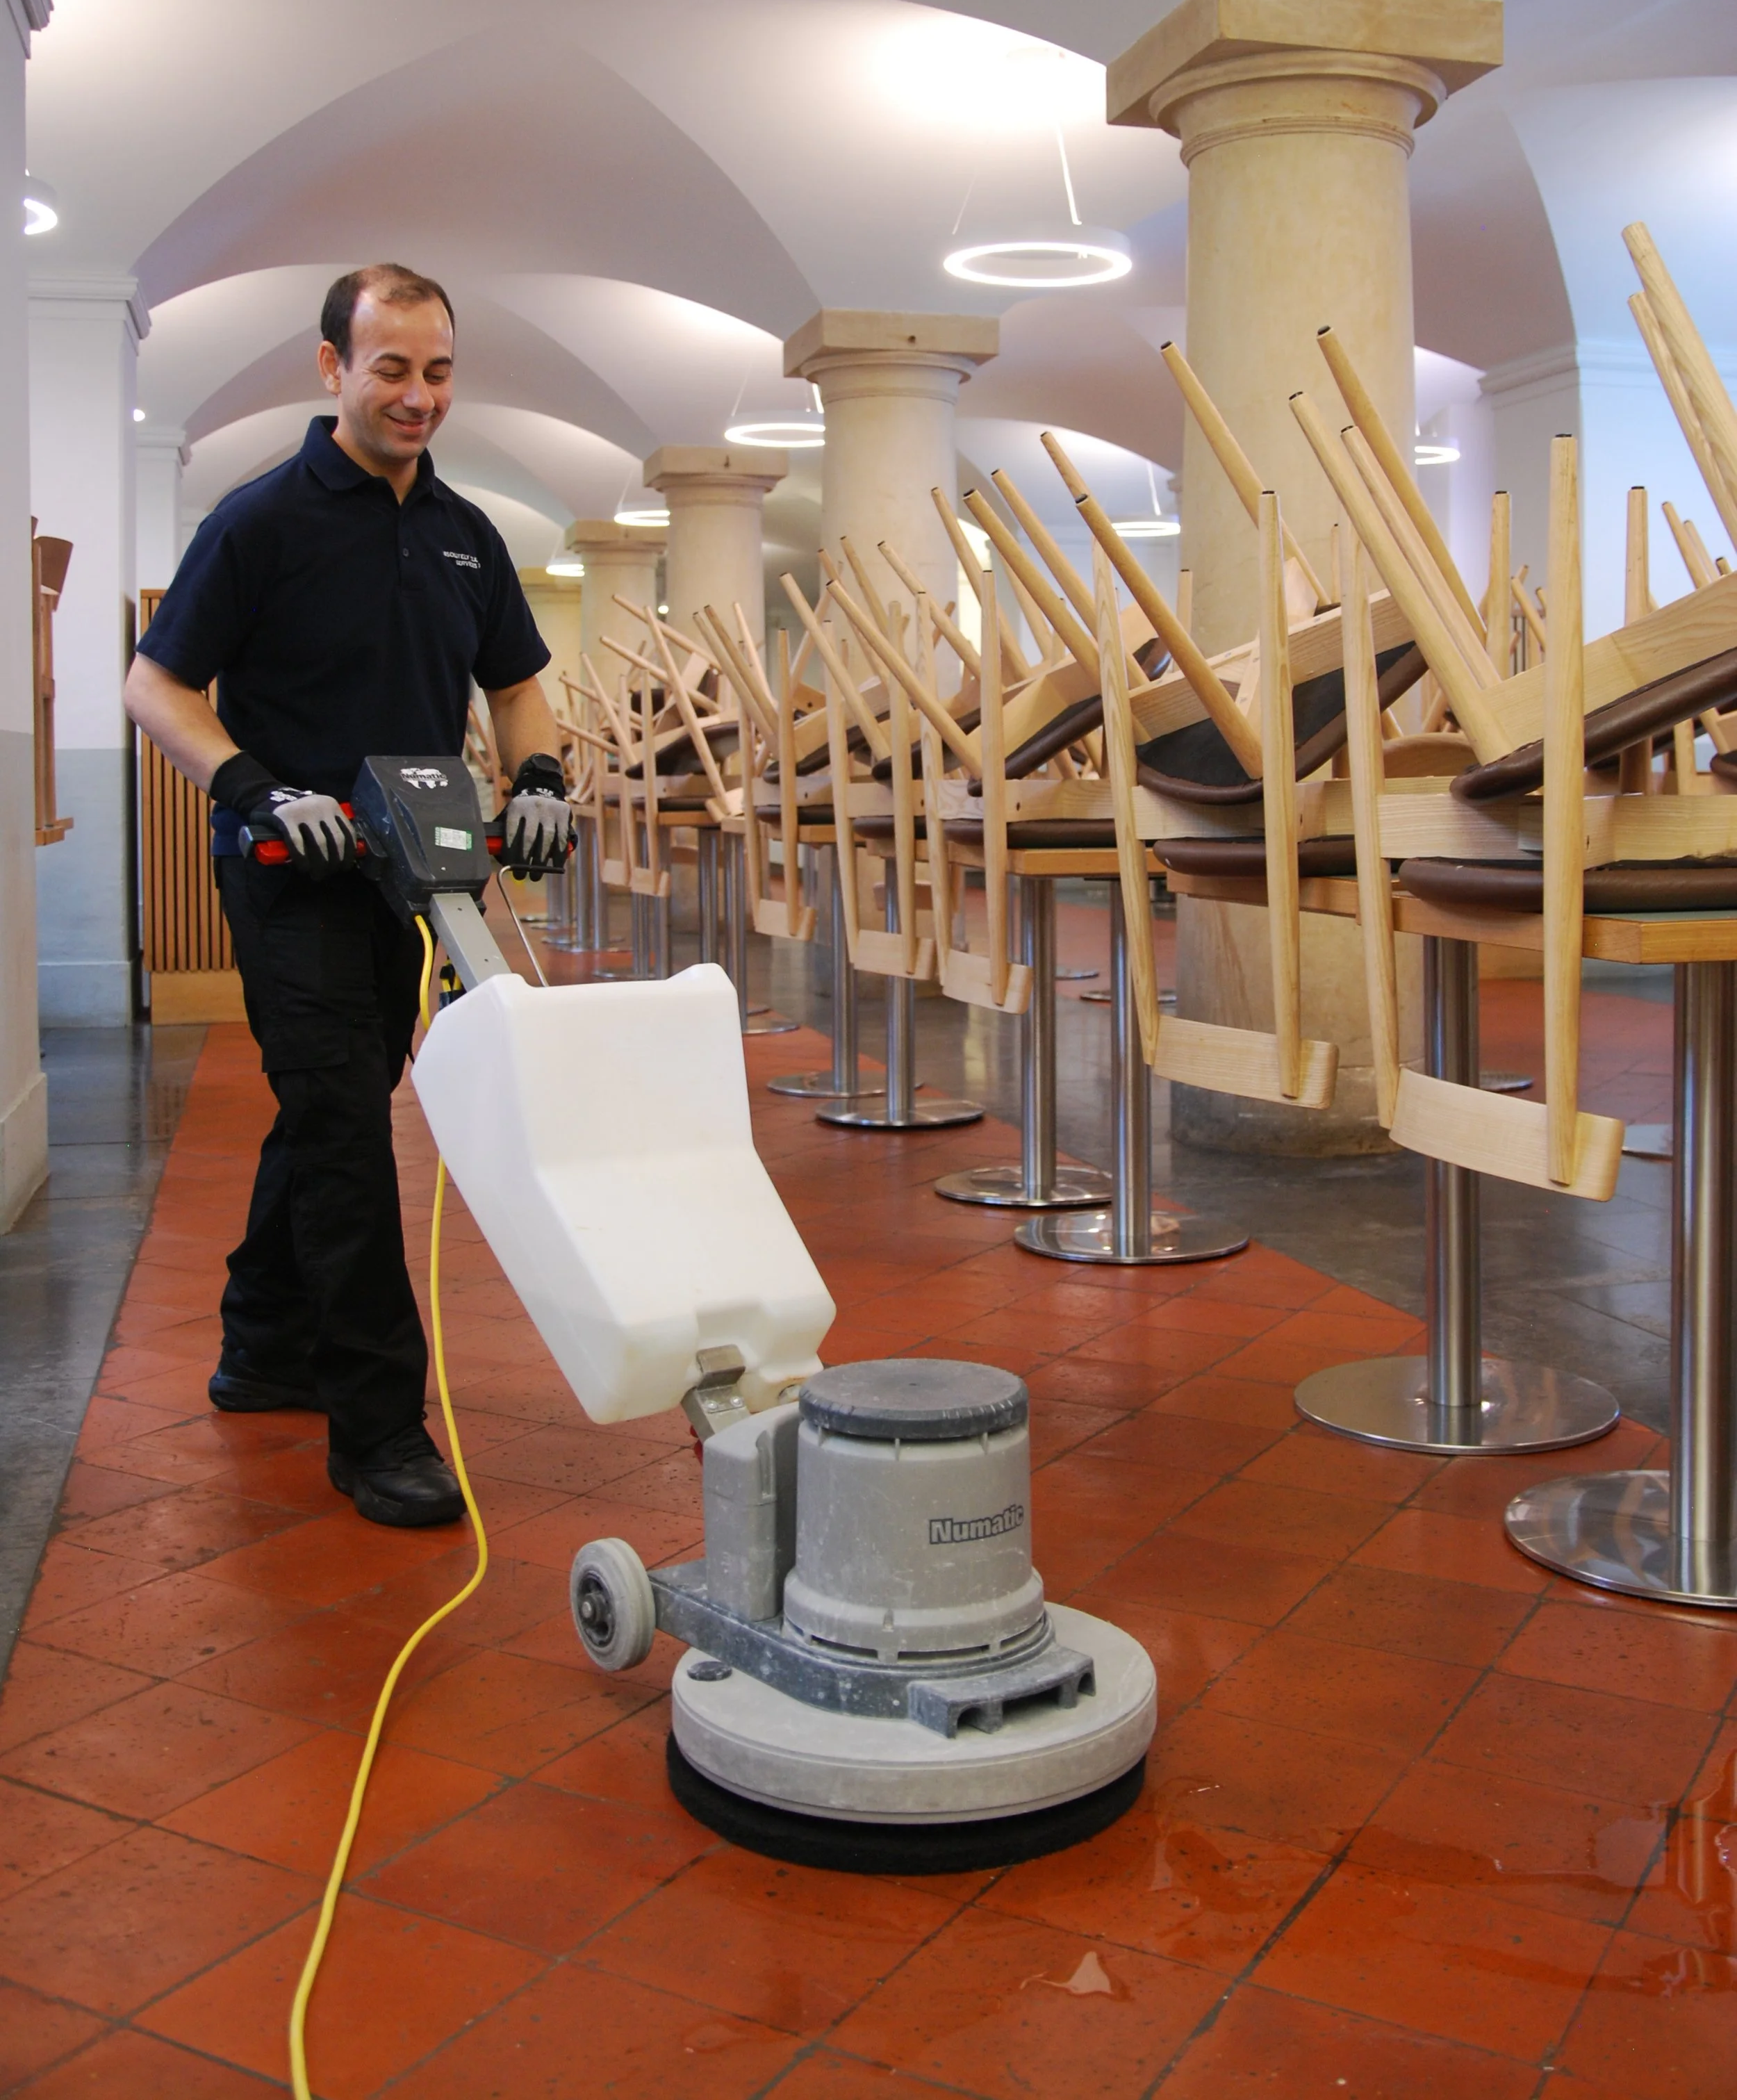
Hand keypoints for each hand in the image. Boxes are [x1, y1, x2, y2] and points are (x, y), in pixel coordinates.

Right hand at [248, 786, 357, 877]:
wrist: (267, 796)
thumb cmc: (298, 813)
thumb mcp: (318, 814)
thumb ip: (330, 828)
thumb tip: (346, 855)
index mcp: (331, 805)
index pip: (347, 832)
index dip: (349, 854)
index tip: (344, 867)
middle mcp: (320, 806)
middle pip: (336, 840)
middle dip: (334, 862)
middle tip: (328, 873)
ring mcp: (303, 811)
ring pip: (320, 844)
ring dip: (320, 864)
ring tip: (317, 874)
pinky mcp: (285, 818)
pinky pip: (298, 843)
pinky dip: (302, 858)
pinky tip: (303, 867)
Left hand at [499, 753, 572, 873]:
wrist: (543, 789)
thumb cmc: (523, 812)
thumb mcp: (511, 815)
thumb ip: (505, 833)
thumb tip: (500, 859)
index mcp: (516, 808)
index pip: (511, 833)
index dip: (510, 853)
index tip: (509, 867)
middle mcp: (533, 807)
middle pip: (529, 838)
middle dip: (524, 861)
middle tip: (520, 876)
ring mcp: (550, 810)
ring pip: (546, 840)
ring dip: (541, 861)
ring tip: (536, 875)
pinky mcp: (563, 814)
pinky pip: (562, 839)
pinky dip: (559, 855)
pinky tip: (554, 865)